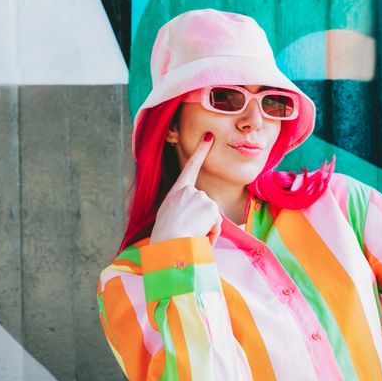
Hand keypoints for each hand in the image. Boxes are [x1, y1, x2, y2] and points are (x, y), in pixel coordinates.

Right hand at [150, 132, 221, 246]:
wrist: (169, 244)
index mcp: (176, 191)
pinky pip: (216, 225)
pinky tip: (199, 236)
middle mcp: (190, 191)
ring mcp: (201, 197)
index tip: (209, 137)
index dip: (200, 151)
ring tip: (191, 234)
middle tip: (187, 231)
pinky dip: (211, 234)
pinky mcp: (211, 207)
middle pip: (205, 205)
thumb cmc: (165, 238)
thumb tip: (194, 219)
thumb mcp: (168, 217)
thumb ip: (182, 211)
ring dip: (205, 228)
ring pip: (211, 216)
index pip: (190, 167)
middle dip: (202, 220)